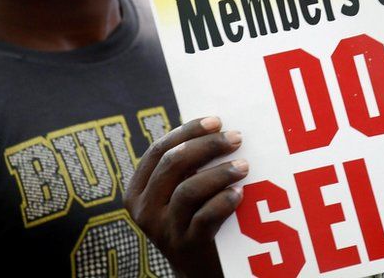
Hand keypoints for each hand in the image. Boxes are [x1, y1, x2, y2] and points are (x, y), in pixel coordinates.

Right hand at [124, 116, 247, 277]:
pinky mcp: (186, 246)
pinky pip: (204, 218)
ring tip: (244, 166)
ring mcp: (163, 229)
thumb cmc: (195, 217)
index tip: (216, 120)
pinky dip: (224, 201)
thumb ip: (187, 165)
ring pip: (188, 190)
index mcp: (139, 189)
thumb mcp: (180, 191)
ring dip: (219, 173)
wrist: (198, 269)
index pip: (159, 150)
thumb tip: (217, 126)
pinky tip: (240, 193)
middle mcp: (144, 209)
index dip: (187, 131)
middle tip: (236, 138)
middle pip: (172, 164)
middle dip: (207, 146)